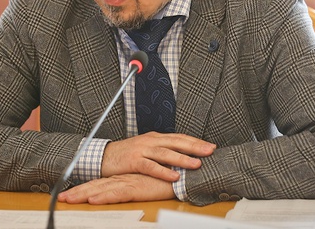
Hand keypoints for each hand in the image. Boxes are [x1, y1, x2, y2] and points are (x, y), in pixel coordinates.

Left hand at [58, 173, 174, 203]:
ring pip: (101, 189)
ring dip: (84, 194)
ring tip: (69, 199)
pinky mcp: (136, 187)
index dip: (84, 187)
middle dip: (78, 192)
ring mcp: (128, 182)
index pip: (100, 182)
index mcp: (124, 177)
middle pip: (96, 184)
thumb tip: (126, 189)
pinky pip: (117, 193)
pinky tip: (93, 200)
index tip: (69, 194)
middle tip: (61, 198)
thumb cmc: (166, 179)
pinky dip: (104, 197)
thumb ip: (136, 184)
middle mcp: (123, 178)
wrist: (182, 174)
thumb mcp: (147, 183)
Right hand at [101, 132, 215, 181]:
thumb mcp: (146, 149)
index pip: (179, 137)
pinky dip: (163, 171)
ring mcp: (142, 150)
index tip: (210, 146)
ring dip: (182, 158)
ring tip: (197, 164)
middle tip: (210, 151)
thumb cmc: (127, 155)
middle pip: (176, 142)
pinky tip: (174, 176)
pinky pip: (150, 166)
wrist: (104, 156)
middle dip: (194, 146)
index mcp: (155, 137)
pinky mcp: (134, 161)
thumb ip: (162, 151)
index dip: (195, 141)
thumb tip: (181, 156)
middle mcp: (150, 141)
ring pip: (165, 153)